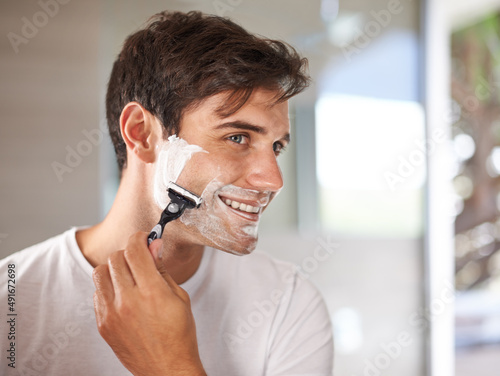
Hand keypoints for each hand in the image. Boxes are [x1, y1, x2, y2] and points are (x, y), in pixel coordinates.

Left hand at [92, 232, 205, 375]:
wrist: (167, 369)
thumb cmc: (179, 335)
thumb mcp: (179, 297)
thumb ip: (162, 269)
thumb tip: (154, 246)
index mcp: (151, 292)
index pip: (135, 250)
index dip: (139, 238)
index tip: (144, 237)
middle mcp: (128, 301)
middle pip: (115, 257)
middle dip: (129, 251)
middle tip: (140, 257)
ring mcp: (112, 314)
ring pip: (100, 272)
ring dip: (114, 267)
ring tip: (128, 276)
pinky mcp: (103, 324)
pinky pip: (97, 294)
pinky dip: (108, 287)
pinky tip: (123, 294)